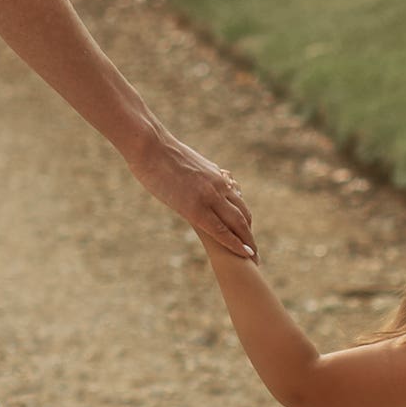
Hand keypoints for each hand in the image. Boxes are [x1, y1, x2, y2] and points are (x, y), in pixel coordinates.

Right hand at [132, 128, 254, 259]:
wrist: (150, 146)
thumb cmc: (159, 153)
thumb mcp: (185, 164)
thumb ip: (197, 176)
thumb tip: (196, 180)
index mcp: (215, 176)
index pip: (237, 202)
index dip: (244, 221)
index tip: (247, 235)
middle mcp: (219, 186)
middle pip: (243, 214)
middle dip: (250, 236)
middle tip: (255, 253)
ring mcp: (210, 196)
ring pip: (238, 223)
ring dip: (248, 242)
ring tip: (254, 260)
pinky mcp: (196, 208)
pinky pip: (221, 230)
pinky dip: (235, 243)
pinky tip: (244, 255)